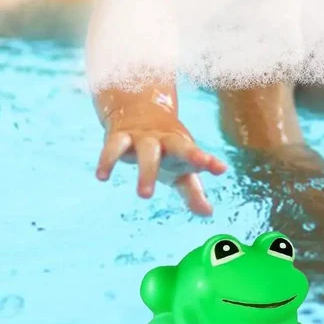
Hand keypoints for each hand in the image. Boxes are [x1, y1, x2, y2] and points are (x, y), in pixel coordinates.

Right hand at [96, 101, 226, 214]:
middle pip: (180, 146)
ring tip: (145, 195)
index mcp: (183, 148)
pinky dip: (108, 159)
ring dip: (147, 171)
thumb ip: (193, 192)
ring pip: (147, 150)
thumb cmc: (166, 149)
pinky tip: (102, 176)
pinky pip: (114, 146)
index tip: (221, 169)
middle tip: (201, 166)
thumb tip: (208, 213)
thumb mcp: (180, 170)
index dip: (209, 162)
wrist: (138, 109)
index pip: (198, 155)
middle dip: (189, 156)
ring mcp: (144, 137)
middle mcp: (166, 140)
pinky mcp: (120, 136)